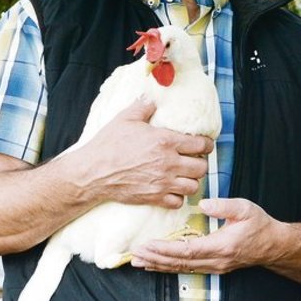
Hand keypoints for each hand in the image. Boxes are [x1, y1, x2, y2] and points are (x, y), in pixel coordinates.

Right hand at [79, 98, 213, 208]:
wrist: (93, 172)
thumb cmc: (108, 144)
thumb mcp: (125, 119)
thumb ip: (143, 107)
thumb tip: (151, 99)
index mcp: (166, 141)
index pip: (201, 145)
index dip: (206, 145)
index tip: (204, 145)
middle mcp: (168, 163)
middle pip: (201, 168)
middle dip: (200, 163)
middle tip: (194, 161)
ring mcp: (163, 183)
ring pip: (193, 186)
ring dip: (191, 181)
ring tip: (185, 176)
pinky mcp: (155, 198)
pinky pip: (178, 202)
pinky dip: (178, 197)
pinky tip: (172, 190)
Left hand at [130, 198, 275, 273]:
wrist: (273, 245)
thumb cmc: (259, 224)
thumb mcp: (245, 208)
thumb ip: (224, 206)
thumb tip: (204, 204)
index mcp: (222, 246)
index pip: (188, 250)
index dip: (165, 249)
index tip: (147, 245)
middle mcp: (216, 261)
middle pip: (180, 263)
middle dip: (155, 259)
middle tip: (134, 254)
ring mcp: (214, 267)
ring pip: (181, 269)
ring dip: (158, 265)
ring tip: (138, 262)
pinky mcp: (212, 267)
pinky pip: (186, 269)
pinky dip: (168, 267)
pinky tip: (155, 265)